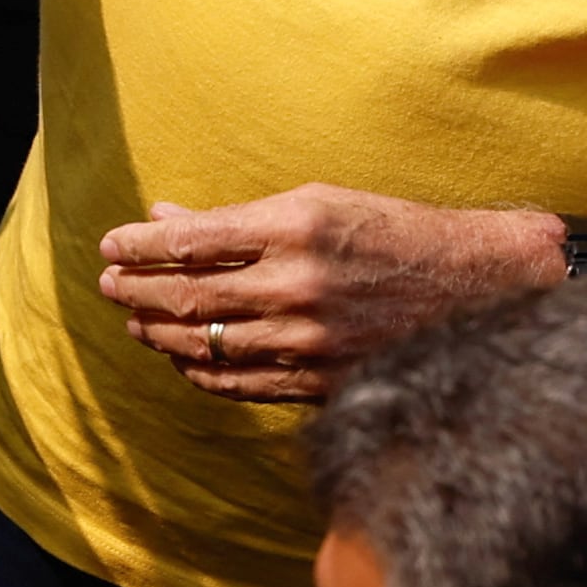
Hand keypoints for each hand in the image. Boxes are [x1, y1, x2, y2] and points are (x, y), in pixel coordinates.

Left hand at [96, 189, 560, 404]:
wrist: (478, 287)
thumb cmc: (392, 233)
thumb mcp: (316, 204)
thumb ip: (236, 219)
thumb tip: (162, 217)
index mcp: (294, 228)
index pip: (188, 240)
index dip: (138, 245)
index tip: (110, 245)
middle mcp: (297, 285)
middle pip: (187, 294)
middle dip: (136, 290)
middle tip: (108, 285)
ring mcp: (309, 339)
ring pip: (206, 343)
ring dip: (159, 333)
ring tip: (135, 320)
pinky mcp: (322, 379)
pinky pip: (240, 382)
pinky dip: (201, 372)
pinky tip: (182, 360)